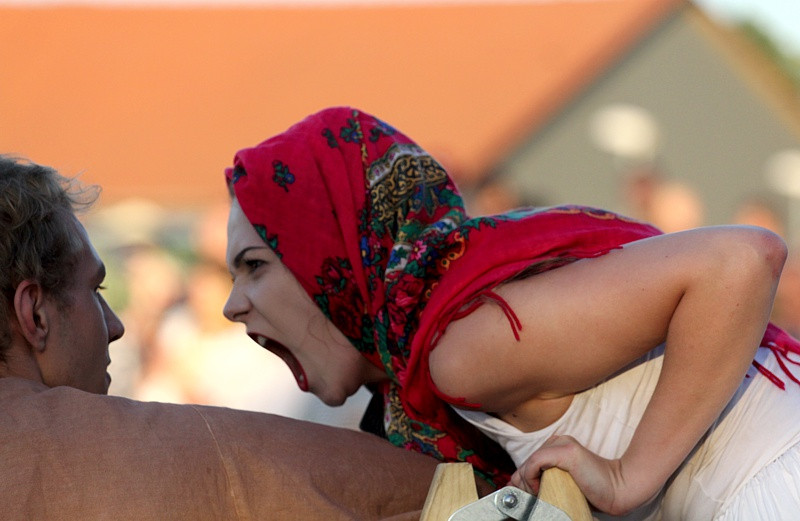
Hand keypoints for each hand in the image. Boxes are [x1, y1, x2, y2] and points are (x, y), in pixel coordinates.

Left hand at [509, 435, 653, 515]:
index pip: (528, 463)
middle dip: (524, 483)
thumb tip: (513, 483)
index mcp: (557, 446)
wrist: (619, 490)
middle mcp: (558, 440)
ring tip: (539, 495)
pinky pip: (536, 461)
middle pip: (526, 463)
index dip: (523, 481)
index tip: (528, 496)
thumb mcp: (560, 484)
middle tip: (534, 498)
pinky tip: (540, 488)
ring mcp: (562, 443)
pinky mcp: (567, 451)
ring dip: (528, 483)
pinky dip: (532, 476)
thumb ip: (540, 480)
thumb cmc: (592, 491)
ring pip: (529, 462)